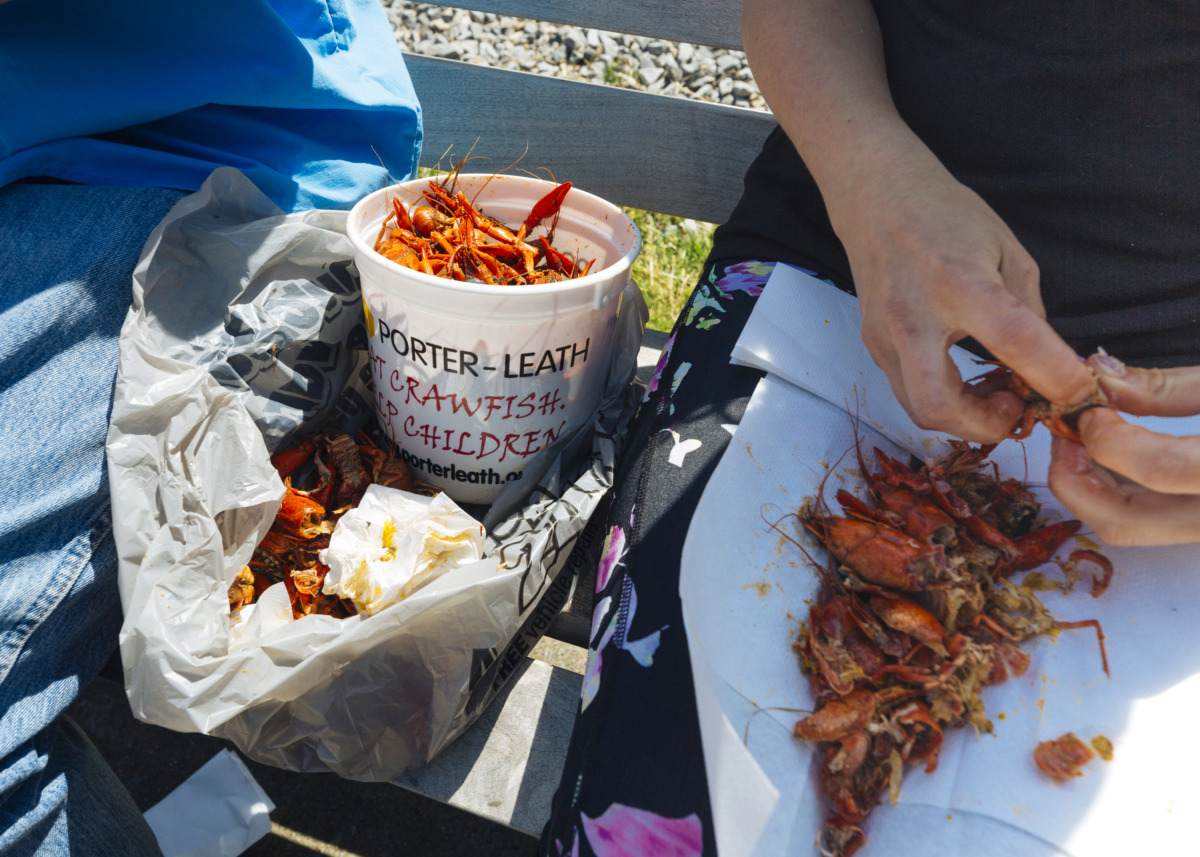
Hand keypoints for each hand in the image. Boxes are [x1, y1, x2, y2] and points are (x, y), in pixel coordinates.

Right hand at [826, 146, 1095, 442]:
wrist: (877, 199)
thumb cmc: (947, 217)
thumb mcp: (1007, 250)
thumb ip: (1029, 312)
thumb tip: (1049, 364)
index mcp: (958, 283)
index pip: (1014, 342)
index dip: (1055, 376)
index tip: (1077, 392)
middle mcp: (913, 318)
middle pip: (939, 406)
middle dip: (986, 426)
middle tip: (1017, 409)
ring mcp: (884, 337)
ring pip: (919, 410)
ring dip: (964, 418)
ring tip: (994, 395)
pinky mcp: (872, 347)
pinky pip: (908, 392)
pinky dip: (943, 399)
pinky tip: (965, 381)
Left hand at [1047, 356, 1199, 545]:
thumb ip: (1167, 389)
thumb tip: (1101, 377)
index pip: (1160, 468)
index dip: (1111, 439)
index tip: (1092, 411)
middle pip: (1123, 521)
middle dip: (1076, 477)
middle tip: (1064, 434)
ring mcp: (1199, 530)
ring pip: (1124, 526)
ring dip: (1087, 483)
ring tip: (1080, 438)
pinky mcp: (1188, 527)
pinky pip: (1138, 519)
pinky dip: (1110, 488)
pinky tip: (1104, 453)